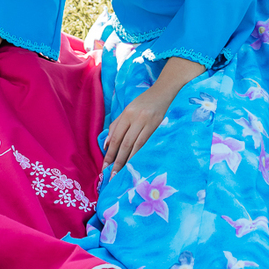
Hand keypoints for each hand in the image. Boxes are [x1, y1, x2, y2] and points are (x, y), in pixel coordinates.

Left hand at [103, 57, 203, 175]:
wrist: (164, 91)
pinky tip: (136, 164)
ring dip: (128, 161)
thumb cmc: (144, 101)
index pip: (116, 136)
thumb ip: (116, 125)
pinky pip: (146, 144)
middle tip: (112, 176)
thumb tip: (107, 144)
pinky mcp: (158, 127)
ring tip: (123, 174)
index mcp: (127, 113)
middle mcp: (136, 118)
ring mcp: (148, 123)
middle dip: (117, 161)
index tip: (105, 166)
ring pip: (135, 146)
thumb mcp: (127, 109)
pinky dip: (140, 155)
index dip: (110, 153)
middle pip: (124, 143)